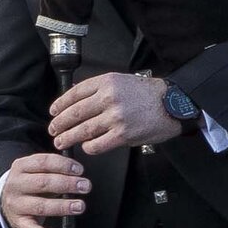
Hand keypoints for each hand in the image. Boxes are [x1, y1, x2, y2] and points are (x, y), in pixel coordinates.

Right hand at [0, 151, 89, 227]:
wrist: (5, 200)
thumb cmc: (28, 183)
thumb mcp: (35, 170)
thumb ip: (54, 168)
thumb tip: (77, 171)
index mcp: (22, 167)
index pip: (44, 162)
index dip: (63, 165)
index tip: (79, 170)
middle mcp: (16, 185)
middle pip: (43, 183)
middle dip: (67, 184)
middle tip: (85, 186)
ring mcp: (16, 204)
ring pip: (40, 205)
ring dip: (62, 206)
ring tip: (79, 206)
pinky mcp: (19, 221)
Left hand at [48, 70, 176, 155]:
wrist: (174, 104)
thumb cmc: (149, 94)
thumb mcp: (122, 81)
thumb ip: (100, 88)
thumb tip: (76, 97)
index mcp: (107, 82)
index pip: (74, 93)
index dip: (60, 104)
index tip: (53, 112)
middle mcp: (109, 98)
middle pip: (74, 113)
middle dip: (59, 124)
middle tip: (53, 130)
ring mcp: (115, 117)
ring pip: (82, 130)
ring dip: (68, 138)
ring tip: (61, 141)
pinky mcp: (123, 135)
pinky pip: (97, 144)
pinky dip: (88, 147)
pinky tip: (86, 146)